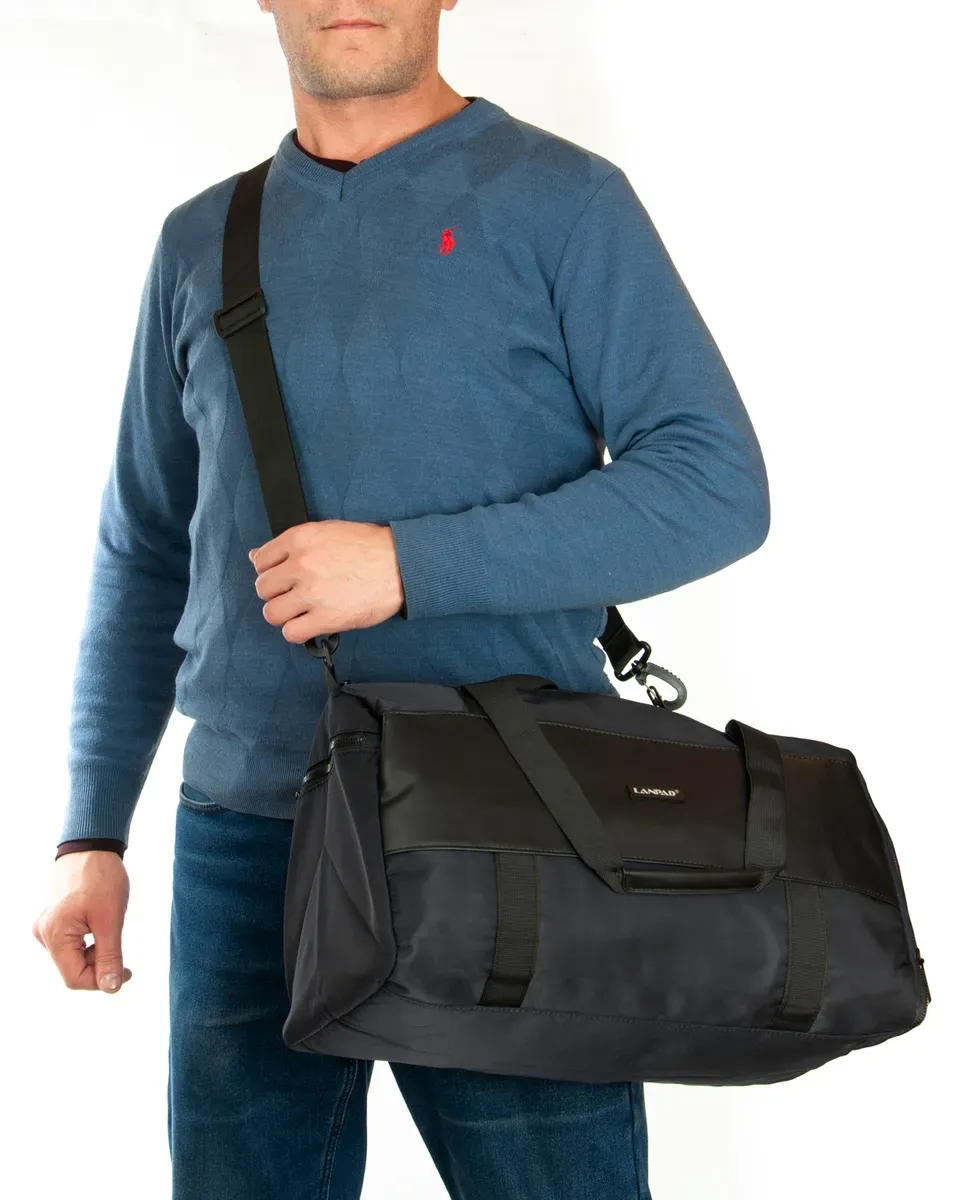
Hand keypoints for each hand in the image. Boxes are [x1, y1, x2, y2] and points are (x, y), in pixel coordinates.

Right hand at [32, 851, 132, 992]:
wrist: (91, 845)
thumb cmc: (101, 877)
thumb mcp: (111, 919)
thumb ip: (109, 956)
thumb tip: (110, 988)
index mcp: (53, 934)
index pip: (74, 978)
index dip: (102, 981)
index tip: (126, 971)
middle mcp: (43, 933)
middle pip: (72, 969)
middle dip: (99, 964)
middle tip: (120, 948)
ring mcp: (45, 925)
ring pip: (72, 956)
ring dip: (94, 952)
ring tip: (109, 927)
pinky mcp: (52, 919)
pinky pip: (70, 942)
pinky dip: (88, 941)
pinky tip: (99, 923)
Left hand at [249, 520, 404, 641]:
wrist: (401, 564)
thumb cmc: (371, 547)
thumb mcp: (328, 532)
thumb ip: (293, 545)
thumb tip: (256, 556)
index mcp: (300, 539)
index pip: (260, 559)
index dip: (269, 570)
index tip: (280, 576)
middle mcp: (301, 565)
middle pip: (263, 588)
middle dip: (276, 592)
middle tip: (293, 594)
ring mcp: (312, 593)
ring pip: (272, 613)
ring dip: (284, 614)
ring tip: (300, 610)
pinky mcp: (326, 618)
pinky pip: (292, 633)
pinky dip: (297, 631)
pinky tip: (309, 623)